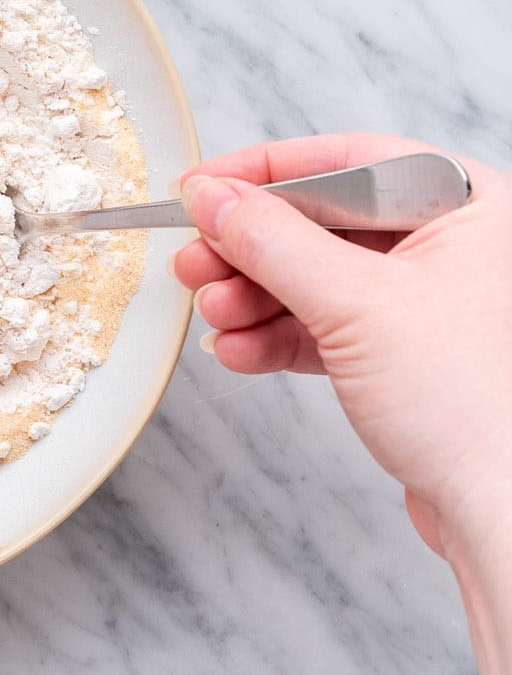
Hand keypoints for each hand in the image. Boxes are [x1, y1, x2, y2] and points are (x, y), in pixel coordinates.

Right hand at [173, 133, 511, 558]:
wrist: (503, 512)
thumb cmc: (474, 405)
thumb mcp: (354, 303)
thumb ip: (273, 241)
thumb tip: (212, 196)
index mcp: (465, 205)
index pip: (346, 162)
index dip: (263, 172)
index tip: (201, 188)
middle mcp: (449, 245)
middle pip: (320, 222)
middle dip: (248, 249)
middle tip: (193, 261)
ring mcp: (422, 303)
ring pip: (312, 278)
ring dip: (252, 297)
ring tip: (213, 314)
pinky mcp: (399, 355)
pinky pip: (320, 327)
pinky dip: (273, 336)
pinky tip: (237, 349)